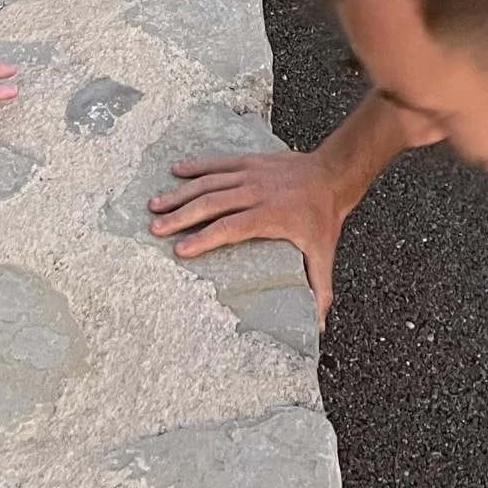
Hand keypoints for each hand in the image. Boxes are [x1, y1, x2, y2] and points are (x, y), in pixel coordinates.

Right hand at [149, 147, 347, 322]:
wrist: (332, 174)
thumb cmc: (324, 216)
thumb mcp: (323, 254)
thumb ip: (320, 290)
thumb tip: (318, 325)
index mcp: (268, 215)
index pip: (229, 228)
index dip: (204, 239)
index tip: (180, 250)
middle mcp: (254, 192)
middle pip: (210, 203)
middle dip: (180, 216)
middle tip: (155, 227)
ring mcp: (250, 173)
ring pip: (209, 182)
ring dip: (180, 193)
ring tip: (156, 204)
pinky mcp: (249, 161)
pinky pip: (218, 163)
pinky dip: (196, 166)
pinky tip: (176, 170)